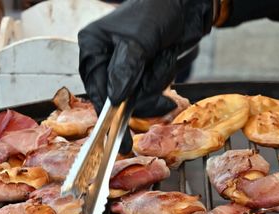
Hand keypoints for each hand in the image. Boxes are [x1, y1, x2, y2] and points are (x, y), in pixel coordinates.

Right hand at [78, 0, 212, 117]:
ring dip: (155, 82)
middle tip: (159, 89)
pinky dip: (162, 79)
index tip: (118, 135)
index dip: (108, 111)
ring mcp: (125, 69)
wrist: (186, 5)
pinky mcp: (143, 73)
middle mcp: (105, 60)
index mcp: (93, 47)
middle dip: (141, 93)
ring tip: (164, 56)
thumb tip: (114, 98)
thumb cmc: (156, 11)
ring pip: (136, 97)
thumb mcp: (139, 40)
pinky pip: (150, 91)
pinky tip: (167, 59)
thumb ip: (126, 69)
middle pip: (117, 98)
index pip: (95, 87)